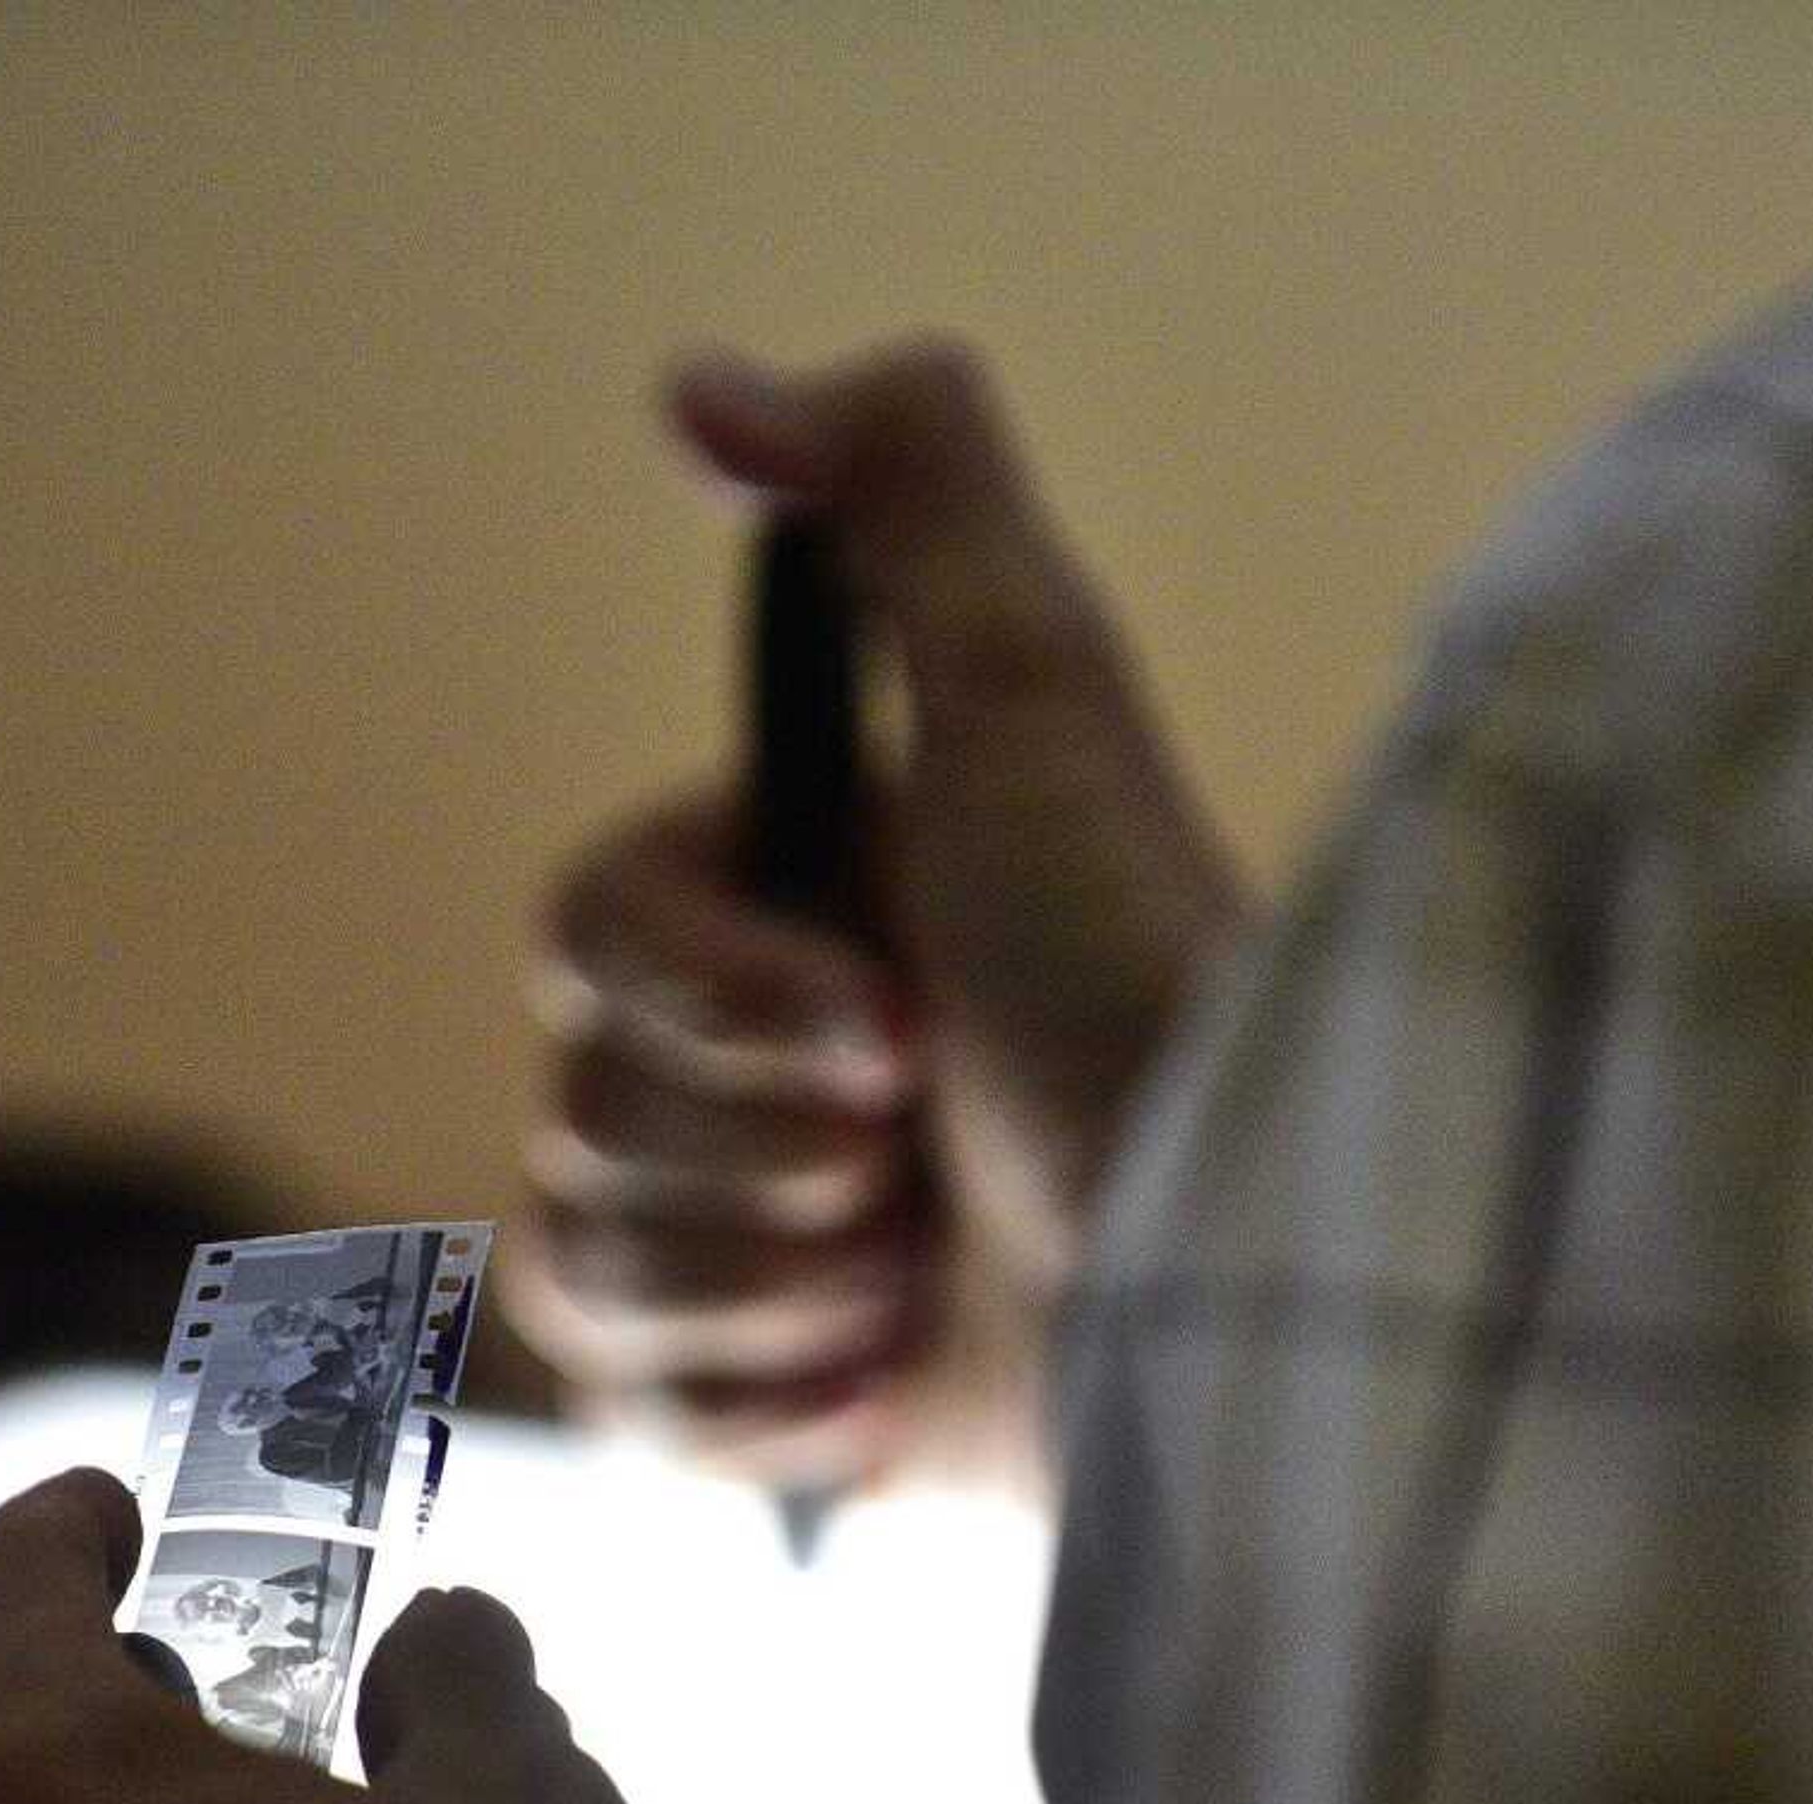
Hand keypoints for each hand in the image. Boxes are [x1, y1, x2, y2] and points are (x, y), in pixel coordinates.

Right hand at [508, 338, 1247, 1496]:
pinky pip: (628, 1412)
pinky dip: (762, 1411)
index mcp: (789, 911)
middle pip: (571, 1111)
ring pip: (580, 1265)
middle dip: (761, 1154)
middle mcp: (756, 1069)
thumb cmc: (1145, 999)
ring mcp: (752, 1246)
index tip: (883, 1032)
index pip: (583, 939)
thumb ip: (906, 489)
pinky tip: (897, 1384)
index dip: (708, 1002)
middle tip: (928, 1148)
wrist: (1241, 1307)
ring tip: (932, 1274)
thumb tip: (702, 382)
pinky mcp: (768, 1409)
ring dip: (771, 1283)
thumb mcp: (1043, 701)